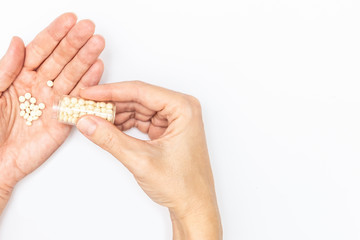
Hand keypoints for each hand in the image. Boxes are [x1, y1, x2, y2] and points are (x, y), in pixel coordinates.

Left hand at [0, 13, 104, 213]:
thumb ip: (5, 69)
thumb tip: (19, 43)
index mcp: (18, 77)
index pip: (40, 50)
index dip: (54, 34)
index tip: (69, 20)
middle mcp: (38, 87)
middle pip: (60, 60)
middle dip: (75, 43)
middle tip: (89, 28)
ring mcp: (53, 103)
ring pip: (72, 76)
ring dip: (86, 59)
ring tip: (98, 43)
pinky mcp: (64, 120)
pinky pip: (78, 101)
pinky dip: (90, 86)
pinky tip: (97, 70)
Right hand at [76, 81, 221, 238]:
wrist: (194, 206)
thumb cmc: (183, 185)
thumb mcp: (141, 160)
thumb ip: (111, 139)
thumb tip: (87, 122)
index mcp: (183, 108)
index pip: (141, 91)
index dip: (110, 91)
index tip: (88, 93)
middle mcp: (181, 109)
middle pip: (138, 98)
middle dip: (111, 104)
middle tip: (85, 107)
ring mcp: (175, 120)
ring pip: (138, 109)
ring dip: (116, 115)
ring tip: (93, 119)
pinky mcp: (168, 130)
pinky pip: (142, 120)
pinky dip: (124, 125)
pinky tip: (109, 128)